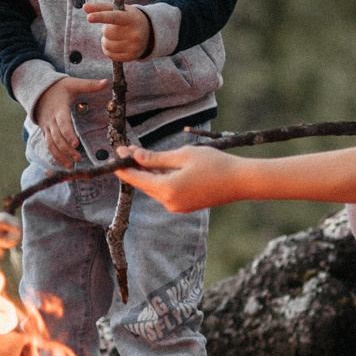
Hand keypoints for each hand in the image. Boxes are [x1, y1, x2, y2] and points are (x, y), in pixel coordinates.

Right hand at [33, 74, 109, 165]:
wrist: (37, 90)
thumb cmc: (58, 88)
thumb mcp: (72, 83)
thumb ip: (89, 85)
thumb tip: (106, 82)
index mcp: (59, 109)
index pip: (63, 123)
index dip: (68, 134)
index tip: (76, 143)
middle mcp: (51, 120)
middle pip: (57, 137)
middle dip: (67, 149)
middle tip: (78, 158)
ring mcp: (47, 127)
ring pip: (51, 144)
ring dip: (60, 156)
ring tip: (71, 165)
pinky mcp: (45, 132)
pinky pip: (49, 146)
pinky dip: (55, 156)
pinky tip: (64, 164)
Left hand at [80, 3, 153, 61]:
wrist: (148, 32)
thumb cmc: (128, 18)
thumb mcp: (118, 9)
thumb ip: (101, 7)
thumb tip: (85, 7)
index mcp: (131, 18)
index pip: (114, 17)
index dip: (100, 17)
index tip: (89, 17)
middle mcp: (135, 33)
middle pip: (107, 32)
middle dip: (106, 29)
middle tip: (114, 27)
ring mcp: (134, 46)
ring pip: (107, 45)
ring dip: (105, 40)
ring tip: (114, 36)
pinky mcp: (131, 56)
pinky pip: (109, 54)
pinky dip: (107, 49)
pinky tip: (114, 44)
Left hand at [113, 144, 249, 213]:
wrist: (241, 181)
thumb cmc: (215, 164)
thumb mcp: (183, 156)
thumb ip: (156, 158)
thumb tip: (135, 156)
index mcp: (167, 190)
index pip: (136, 179)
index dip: (123, 166)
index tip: (114, 154)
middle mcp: (169, 202)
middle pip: (144, 184)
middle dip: (134, 167)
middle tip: (126, 149)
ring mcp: (178, 206)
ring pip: (155, 187)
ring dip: (147, 172)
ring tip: (139, 154)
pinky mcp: (185, 205)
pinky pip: (166, 191)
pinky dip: (160, 179)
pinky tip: (158, 166)